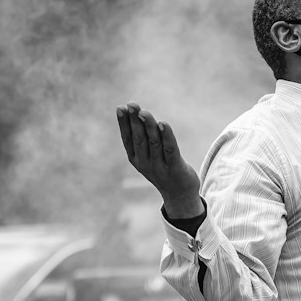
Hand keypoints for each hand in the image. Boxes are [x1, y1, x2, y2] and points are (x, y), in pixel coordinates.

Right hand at [116, 103, 202, 217]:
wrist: (180, 195)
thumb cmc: (164, 169)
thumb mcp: (149, 156)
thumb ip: (143, 138)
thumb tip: (137, 114)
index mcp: (136, 159)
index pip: (127, 139)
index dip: (123, 123)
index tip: (120, 107)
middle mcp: (145, 163)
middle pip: (139, 138)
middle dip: (135, 120)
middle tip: (132, 104)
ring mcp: (160, 167)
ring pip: (154, 142)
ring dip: (149, 125)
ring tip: (145, 112)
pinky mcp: (176, 168)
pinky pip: (170, 149)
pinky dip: (167, 136)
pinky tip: (163, 124)